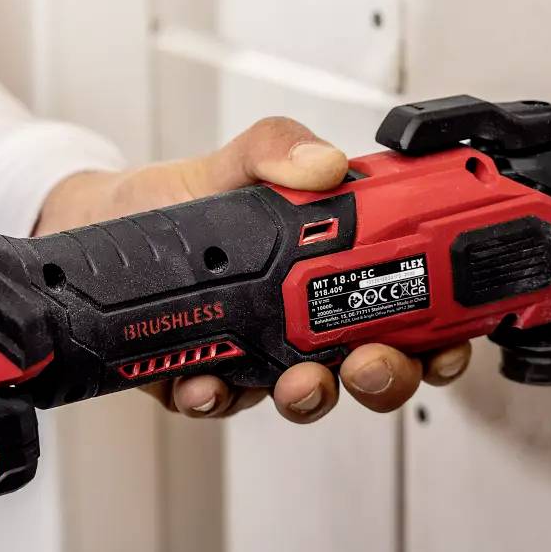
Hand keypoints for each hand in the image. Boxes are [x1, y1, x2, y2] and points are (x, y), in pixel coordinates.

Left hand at [35, 117, 471, 422]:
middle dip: (387, 377)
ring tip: (299, 382)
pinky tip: (205, 383)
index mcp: (329, 268)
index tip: (448, 342)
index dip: (441, 336)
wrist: (102, 225)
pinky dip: (216, 397)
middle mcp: (304, 319)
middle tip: (373, 362)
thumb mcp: (234, 160)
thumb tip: (325, 166)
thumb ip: (279, 150)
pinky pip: (220, 401)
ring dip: (313, 398)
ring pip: (307, 395)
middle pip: (373, 366)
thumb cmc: (178, 200)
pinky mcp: (204, 376)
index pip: (408, 308)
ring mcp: (258, 354)